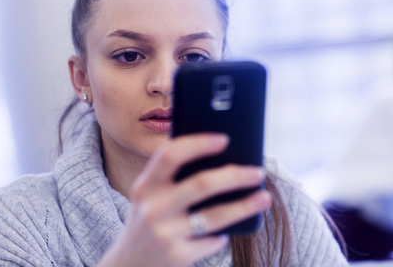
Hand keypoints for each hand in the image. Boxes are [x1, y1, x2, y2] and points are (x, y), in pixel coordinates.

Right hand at [98, 133, 271, 266]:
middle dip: (234, 176)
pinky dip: (224, 235)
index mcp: (145, 185)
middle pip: (201, 184)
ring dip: (245, 205)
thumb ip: (171, 176)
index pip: (170, 155)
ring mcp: (164, 234)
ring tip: (264, 197)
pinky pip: (212, 241)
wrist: (128, 266)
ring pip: (214, 215)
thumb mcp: (149, 196)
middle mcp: (152, 208)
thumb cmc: (149, 220)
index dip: (198, 143)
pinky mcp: (177, 256)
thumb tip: (219, 154)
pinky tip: (228, 231)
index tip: (224, 139)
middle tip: (258, 171)